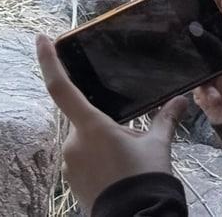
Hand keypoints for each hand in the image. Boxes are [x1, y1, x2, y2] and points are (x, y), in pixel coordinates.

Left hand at [35, 34, 187, 212]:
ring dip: (100, 144)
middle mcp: (73, 142)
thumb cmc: (146, 181)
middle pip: (82, 118)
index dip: (48, 61)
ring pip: (83, 141)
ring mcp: (70, 163)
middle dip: (103, 124)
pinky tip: (116, 173)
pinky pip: (81, 160)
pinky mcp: (71, 181)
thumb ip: (165, 120)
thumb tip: (181, 101)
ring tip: (125, 162)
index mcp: (91, 126)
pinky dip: (97, 161)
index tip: (40, 39)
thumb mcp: (157, 146)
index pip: (61, 87)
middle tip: (127, 142)